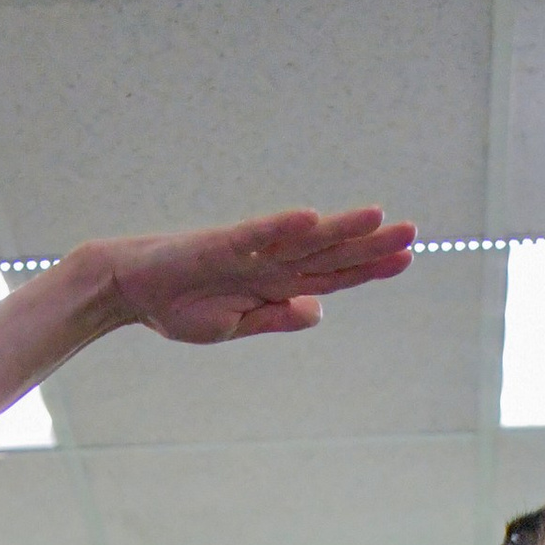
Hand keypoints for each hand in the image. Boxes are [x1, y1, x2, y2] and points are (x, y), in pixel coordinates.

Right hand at [87, 207, 415, 348]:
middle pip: (328, 253)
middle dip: (369, 245)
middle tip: (412, 231)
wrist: (131, 289)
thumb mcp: (236, 326)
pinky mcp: (219, 244)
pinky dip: (280, 227)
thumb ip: (276, 318)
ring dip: (338, 229)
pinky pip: (255, 236)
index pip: (332, 274)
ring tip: (377, 218)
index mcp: (275, 284)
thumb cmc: (180, 305)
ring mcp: (247, 251)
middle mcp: (269, 262)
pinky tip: (309, 220)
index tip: (405, 258)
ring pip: (301, 240)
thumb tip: (319, 310)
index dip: (369, 267)